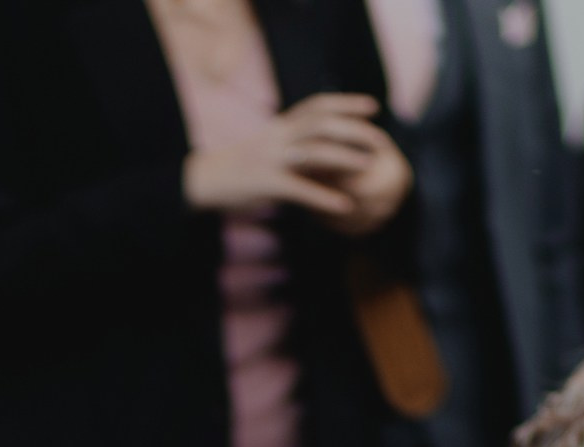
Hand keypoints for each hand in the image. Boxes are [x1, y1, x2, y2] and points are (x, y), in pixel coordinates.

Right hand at [185, 96, 410, 231]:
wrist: (202, 179)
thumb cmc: (237, 167)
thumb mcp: (266, 146)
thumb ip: (292, 143)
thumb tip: (320, 148)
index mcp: (279, 125)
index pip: (318, 106)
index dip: (347, 103)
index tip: (372, 107)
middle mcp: (278, 136)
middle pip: (323, 124)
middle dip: (355, 129)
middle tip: (380, 140)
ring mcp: (272, 159)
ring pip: (315, 151)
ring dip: (346, 157)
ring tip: (370, 165)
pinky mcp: (266, 184)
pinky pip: (300, 190)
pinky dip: (324, 198)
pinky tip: (344, 206)